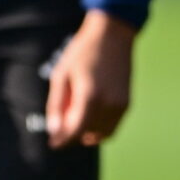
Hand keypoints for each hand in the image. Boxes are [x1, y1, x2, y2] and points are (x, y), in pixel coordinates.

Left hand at [46, 10, 135, 148]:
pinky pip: (112, 127)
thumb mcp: (61, 75)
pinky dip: (99, 128)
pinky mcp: (127, 103)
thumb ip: (56, 105)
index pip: (76, 131)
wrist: (112, 35)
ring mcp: (121, 105)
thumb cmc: (82, 52)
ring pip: (101, 134)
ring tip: (74, 117)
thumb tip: (54, 131)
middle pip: (87, 134)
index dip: (63, 140)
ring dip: (86, 133)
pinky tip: (89, 115)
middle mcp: (109, 104)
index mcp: (90, 96)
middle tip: (60, 125)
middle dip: (72, 135)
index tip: (53, 144)